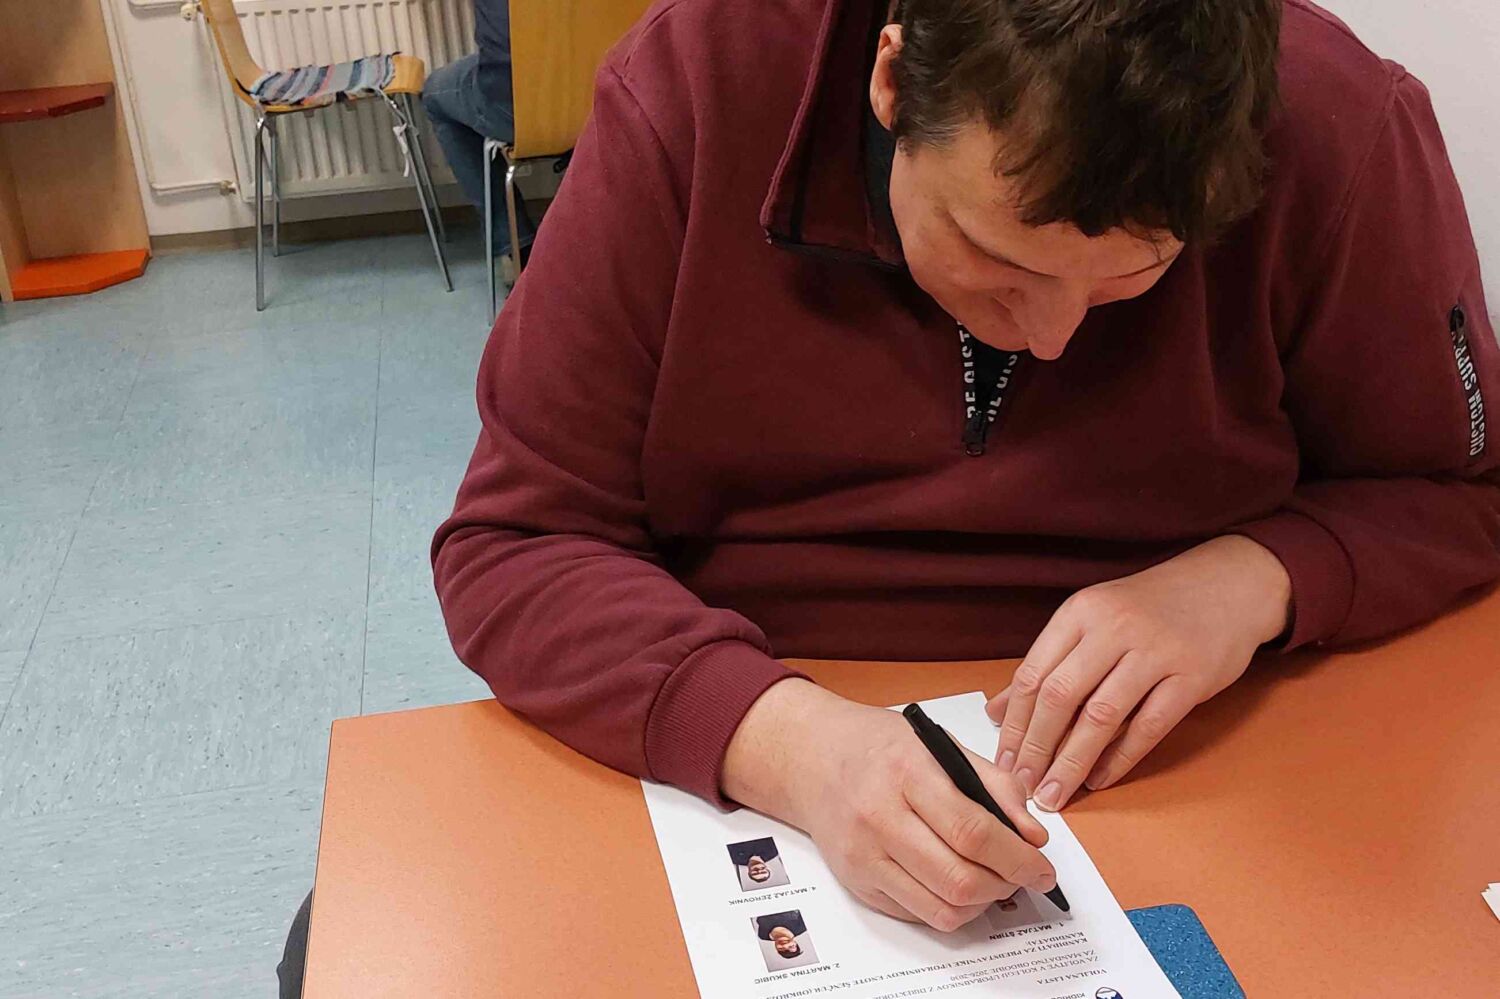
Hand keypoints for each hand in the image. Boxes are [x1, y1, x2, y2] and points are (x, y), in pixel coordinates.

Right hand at [723, 679, 1056, 930]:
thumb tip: (1033, 834)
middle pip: (959, 877)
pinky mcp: (857, 883)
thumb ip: (992, 784)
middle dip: (1007, 884)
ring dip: (983, 903)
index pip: (972, 830)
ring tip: (994, 880)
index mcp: (906, 772)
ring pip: (942, 908)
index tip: (1042, 867)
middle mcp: (879, 817)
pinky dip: (951, 908)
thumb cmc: (879, 747)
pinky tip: (958, 882)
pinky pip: (919, 915)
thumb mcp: (938, 743)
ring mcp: (864, 856)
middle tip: (1024, 874)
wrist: (810, 758)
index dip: (1017, 857)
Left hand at [989, 535, 1291, 811]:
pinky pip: (1148, 726)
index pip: (1033, 674)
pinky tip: (1100, 779)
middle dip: (1037, 748)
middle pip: (1061, 696)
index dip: (1014, 724)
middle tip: (1023, 785)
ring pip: (1101, 716)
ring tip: (1056, 793)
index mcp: (1080, 612)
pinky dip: (1120, 758)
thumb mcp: (1093, 619)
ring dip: (1072, 761)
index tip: (1002, 762)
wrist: (1227, 583)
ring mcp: (1154, 651)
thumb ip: (1048, 663)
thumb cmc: (1151, 607)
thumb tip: (997, 712)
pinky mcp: (1191, 677)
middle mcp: (1113, 628)